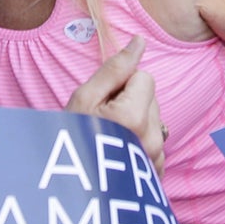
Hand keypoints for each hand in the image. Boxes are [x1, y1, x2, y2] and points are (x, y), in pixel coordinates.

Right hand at [65, 37, 165, 168]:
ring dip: (139, 123)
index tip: (104, 102)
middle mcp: (152, 138)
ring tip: (112, 137)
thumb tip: (139, 41)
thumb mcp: (84, 98)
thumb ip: (115, 68)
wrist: (66, 182)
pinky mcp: (157, 170)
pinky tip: (121, 152)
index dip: (123, 84)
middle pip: (152, 98)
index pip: (145, 77)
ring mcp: (156, 157)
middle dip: (133, 102)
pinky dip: (142, 143)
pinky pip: (157, 143)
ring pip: (155, 120)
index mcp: (134, 117)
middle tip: (105, 120)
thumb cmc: (71, 139)